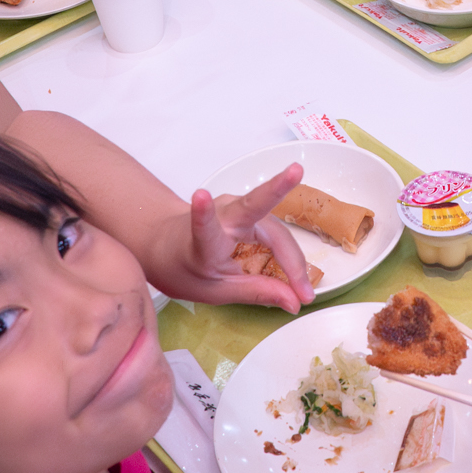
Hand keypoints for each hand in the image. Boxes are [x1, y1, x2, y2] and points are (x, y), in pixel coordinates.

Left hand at [174, 163, 315, 310]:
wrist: (167, 246)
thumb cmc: (184, 267)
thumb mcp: (213, 290)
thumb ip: (254, 292)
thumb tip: (294, 301)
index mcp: (203, 239)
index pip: (204, 226)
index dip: (202, 213)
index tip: (200, 194)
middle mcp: (221, 215)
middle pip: (255, 208)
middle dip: (276, 188)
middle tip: (297, 171)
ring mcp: (237, 207)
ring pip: (274, 228)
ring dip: (291, 257)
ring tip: (303, 288)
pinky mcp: (249, 210)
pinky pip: (276, 233)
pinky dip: (287, 255)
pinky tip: (297, 276)